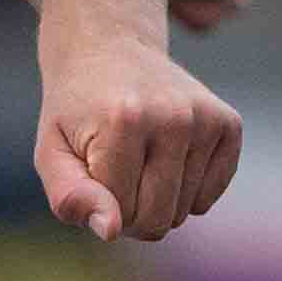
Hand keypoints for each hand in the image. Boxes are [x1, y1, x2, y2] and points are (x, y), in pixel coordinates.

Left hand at [35, 33, 240, 244]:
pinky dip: (186, 192)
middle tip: (113, 174)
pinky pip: (209, 197)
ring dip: (157, 199)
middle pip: (158, 219)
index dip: (102, 207)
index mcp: (124, 121)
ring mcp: (206, 119)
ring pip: (185, 212)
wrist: (110, 49)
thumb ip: (70, 196)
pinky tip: (165, 159)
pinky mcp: (228, 123)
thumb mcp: (52, 152)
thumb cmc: (76, 110)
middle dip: (130, 212)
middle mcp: (174, 117)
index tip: (90, 174)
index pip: (122, 214)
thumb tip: (110, 231)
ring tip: (138, 159)